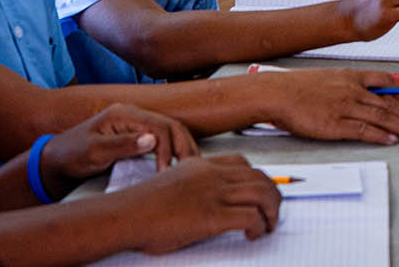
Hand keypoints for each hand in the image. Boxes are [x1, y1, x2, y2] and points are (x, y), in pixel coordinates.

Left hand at [38, 103, 196, 192]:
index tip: (167, 172)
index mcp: (124, 114)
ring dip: (182, 147)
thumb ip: (122, 145)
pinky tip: (179, 164)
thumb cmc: (72, 154)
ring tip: (190, 167)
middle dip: (184, 145)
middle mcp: (133, 115)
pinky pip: (162, 139)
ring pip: (170, 131)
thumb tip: (152, 140)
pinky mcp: (135, 135)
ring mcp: (135, 124)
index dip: (168, 148)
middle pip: (170, 125)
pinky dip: (174, 150)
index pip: (158, 126)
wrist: (57, 160)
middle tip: (190, 168)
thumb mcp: (94, 151)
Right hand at [117, 155, 280, 252]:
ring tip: (268, 226)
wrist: (125, 215)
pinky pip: (251, 216)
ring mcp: (214, 194)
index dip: (257, 179)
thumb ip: (195, 188)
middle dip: (273, 196)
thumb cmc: (140, 208)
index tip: (259, 194)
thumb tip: (211, 205)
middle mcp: (212, 175)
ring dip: (272, 212)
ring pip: (263, 194)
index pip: (242, 163)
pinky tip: (253, 235)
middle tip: (272, 213)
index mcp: (200, 166)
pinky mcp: (213, 215)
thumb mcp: (172, 186)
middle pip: (260, 177)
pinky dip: (259, 226)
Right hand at [253, 68, 398, 143]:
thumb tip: (364, 96)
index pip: (386, 82)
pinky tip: (392, 140)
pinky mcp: (335, 125)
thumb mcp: (328, 78)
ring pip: (382, 117)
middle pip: (389, 103)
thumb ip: (347, 85)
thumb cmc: (298, 87)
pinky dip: (381, 136)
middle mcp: (352, 90)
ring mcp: (345, 107)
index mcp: (351, 76)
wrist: (277, 93)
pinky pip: (364, 130)